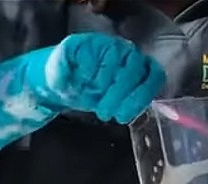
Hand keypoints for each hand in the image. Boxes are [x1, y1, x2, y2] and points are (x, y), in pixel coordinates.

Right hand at [0, 32, 165, 149]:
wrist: (55, 86)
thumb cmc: (89, 93)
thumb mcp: (114, 101)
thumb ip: (133, 100)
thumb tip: (152, 109)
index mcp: (136, 64)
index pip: (153, 74)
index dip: (142, 95)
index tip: (127, 113)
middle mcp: (123, 51)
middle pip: (133, 71)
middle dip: (121, 97)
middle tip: (108, 114)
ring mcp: (101, 45)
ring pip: (111, 67)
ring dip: (102, 90)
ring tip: (94, 101)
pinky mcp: (78, 44)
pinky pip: (85, 63)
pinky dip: (81, 78)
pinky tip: (76, 86)